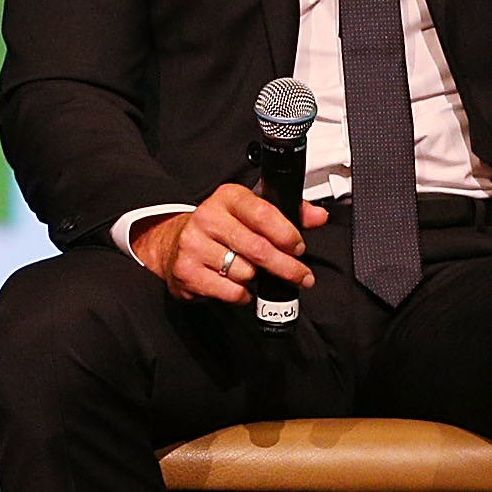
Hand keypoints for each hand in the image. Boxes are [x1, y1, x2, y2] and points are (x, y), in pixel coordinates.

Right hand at [131, 183, 323, 305]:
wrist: (173, 245)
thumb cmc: (220, 230)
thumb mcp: (251, 212)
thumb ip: (288, 213)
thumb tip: (318, 217)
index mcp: (227, 197)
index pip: (263, 213)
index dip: (286, 234)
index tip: (298, 247)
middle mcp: (207, 217)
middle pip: (258, 248)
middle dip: (286, 267)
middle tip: (301, 276)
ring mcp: (193, 245)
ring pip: (245, 273)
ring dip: (257, 279)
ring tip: (252, 272)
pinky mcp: (187, 272)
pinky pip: (231, 291)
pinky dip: (242, 294)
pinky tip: (238, 285)